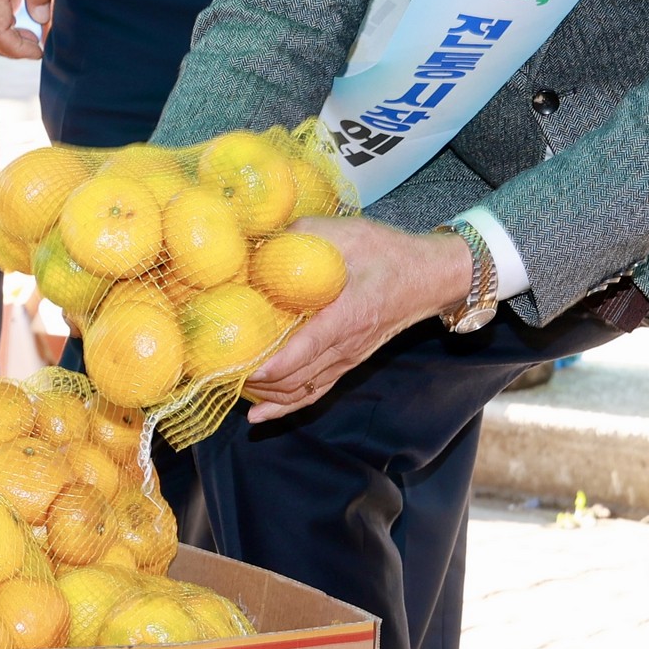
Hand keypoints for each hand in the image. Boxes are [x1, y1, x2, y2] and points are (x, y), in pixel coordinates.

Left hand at [236, 217, 472, 420]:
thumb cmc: (386, 252)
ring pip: (302, 392)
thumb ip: (299, 235)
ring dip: (266, 396)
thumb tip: (257, 239)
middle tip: (218, 374)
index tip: (238, 369)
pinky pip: (315, 392)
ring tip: (230, 390)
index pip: (302, 352)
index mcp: (343, 317)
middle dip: (255, 382)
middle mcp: (345, 347)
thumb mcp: (344, 234)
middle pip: (295, 380)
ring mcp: (347, 358)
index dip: (269, 366)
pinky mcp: (348, 362)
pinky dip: (286, 406)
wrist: (429, 276)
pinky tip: (260, 415)